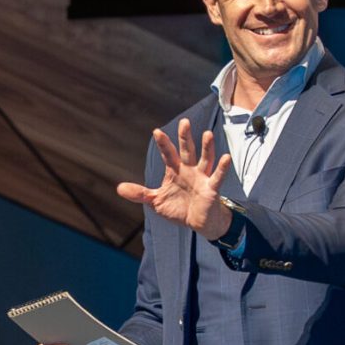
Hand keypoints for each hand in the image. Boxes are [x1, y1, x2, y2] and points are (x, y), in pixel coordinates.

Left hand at [116, 118, 233, 238]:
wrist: (199, 222)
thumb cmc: (179, 208)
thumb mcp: (156, 201)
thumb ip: (140, 193)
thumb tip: (119, 188)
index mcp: (175, 171)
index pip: (168, 154)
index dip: (163, 143)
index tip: (157, 131)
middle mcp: (189, 170)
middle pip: (188, 150)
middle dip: (185, 137)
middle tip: (184, 122)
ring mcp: (202, 178)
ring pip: (205, 159)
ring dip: (207, 147)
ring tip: (207, 134)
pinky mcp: (211, 188)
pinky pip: (217, 177)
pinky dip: (222, 168)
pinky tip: (226, 157)